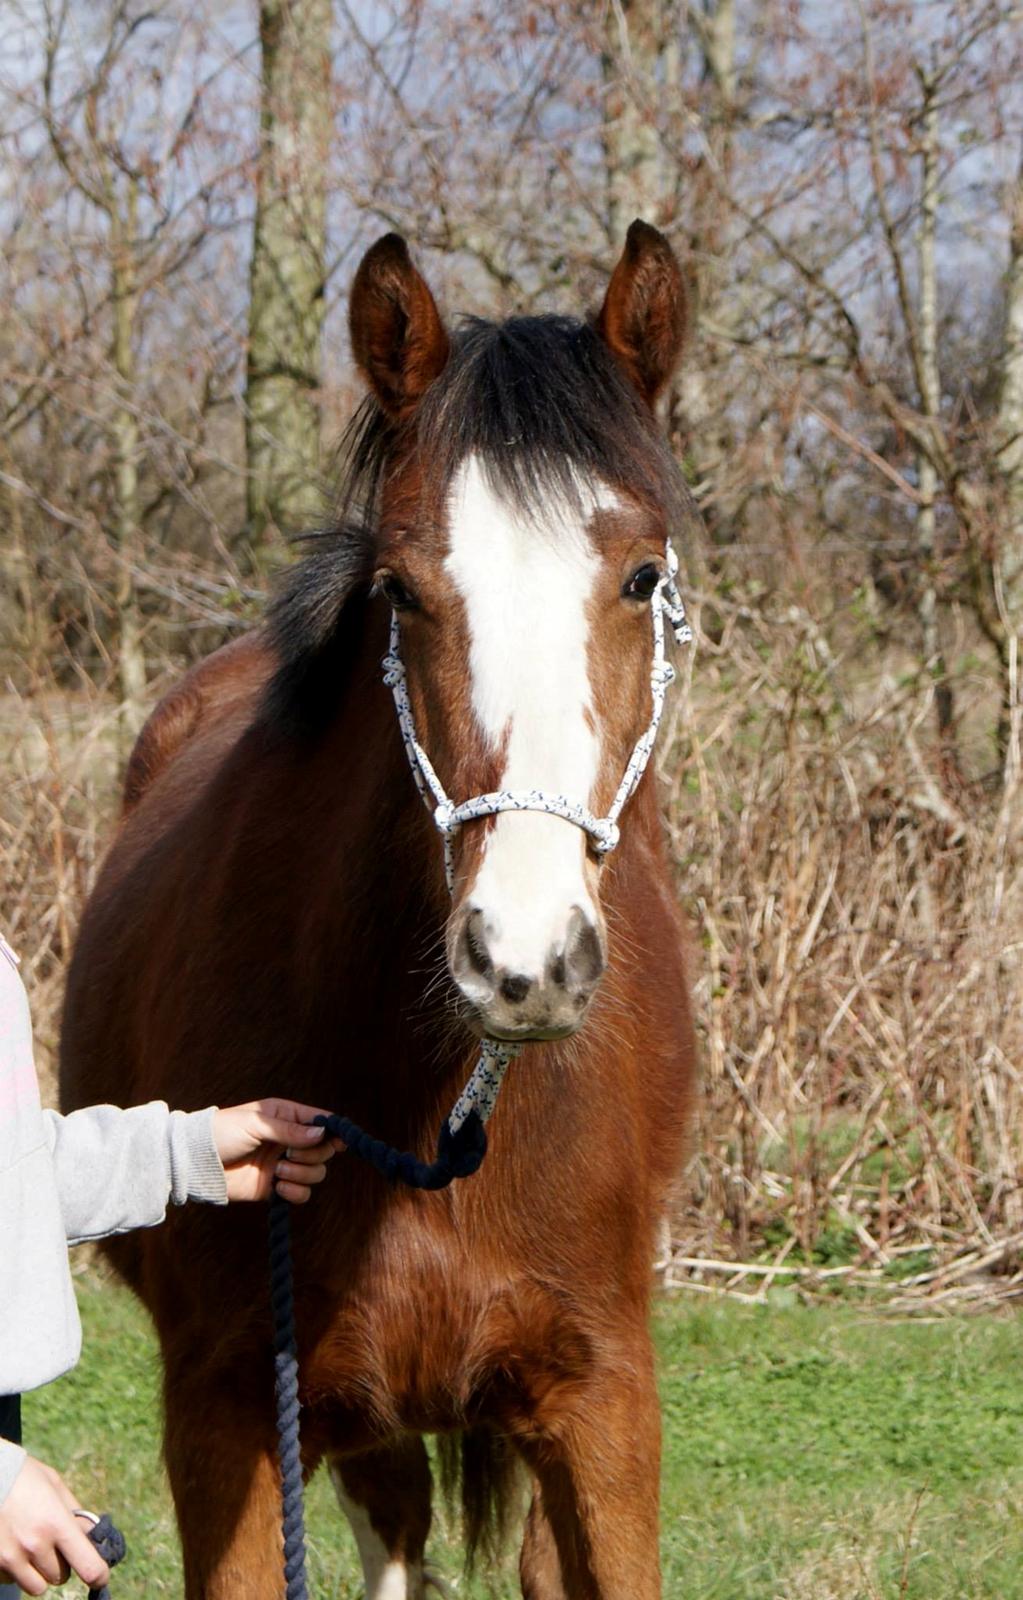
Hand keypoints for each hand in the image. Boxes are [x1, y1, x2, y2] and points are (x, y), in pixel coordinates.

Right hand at [0, 1456, 109, 1595]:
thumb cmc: (23, 1476)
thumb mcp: (55, 1485)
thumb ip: (75, 1513)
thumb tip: (92, 1537)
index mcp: (56, 1523)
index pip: (88, 1566)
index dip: (99, 1575)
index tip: (100, 1577)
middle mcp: (34, 1544)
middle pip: (61, 1577)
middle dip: (62, 1563)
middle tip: (55, 1544)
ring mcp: (11, 1557)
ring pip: (37, 1586)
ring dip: (40, 1573)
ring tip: (33, 1548)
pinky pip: (13, 1581)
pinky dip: (16, 1571)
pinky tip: (13, 1548)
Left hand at [213, 1099, 342, 1203]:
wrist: (197, 1163)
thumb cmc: (222, 1133)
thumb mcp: (256, 1124)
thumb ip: (290, 1130)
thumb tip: (323, 1131)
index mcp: (286, 1116)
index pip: (321, 1121)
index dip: (335, 1131)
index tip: (342, 1142)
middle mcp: (289, 1140)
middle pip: (324, 1149)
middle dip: (313, 1155)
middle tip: (290, 1155)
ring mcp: (284, 1164)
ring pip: (316, 1172)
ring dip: (302, 1174)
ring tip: (278, 1172)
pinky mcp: (276, 1188)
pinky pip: (302, 1193)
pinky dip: (296, 1192)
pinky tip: (279, 1188)